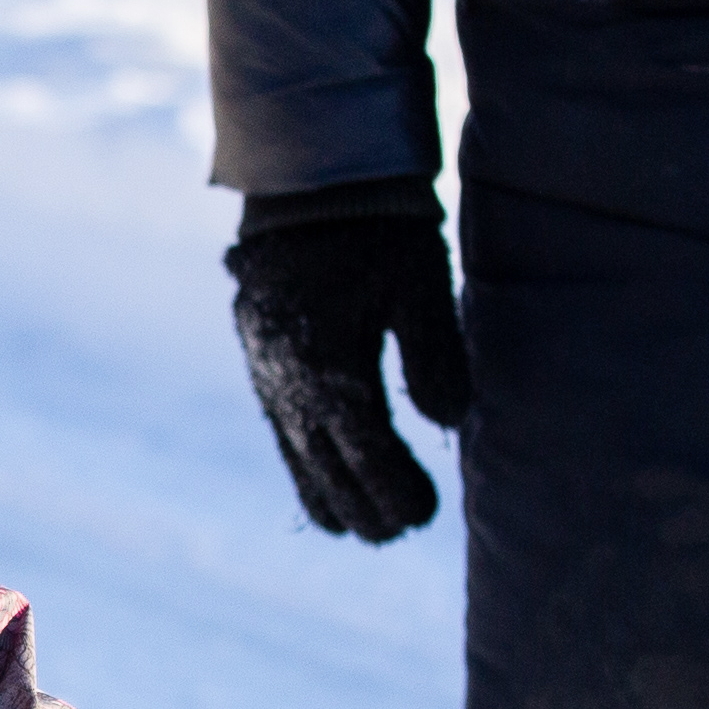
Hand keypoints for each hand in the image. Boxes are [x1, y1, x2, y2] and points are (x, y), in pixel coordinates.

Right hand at [227, 201, 470, 541]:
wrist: (308, 180)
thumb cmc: (377, 228)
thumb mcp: (420, 283)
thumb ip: (436, 356)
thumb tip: (448, 424)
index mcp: (331, 368)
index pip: (366, 456)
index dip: (396, 493)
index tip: (427, 515)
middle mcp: (289, 382)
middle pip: (326, 471)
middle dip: (365, 508)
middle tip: (403, 528)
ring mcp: (267, 374)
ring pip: (296, 458)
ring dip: (331, 494)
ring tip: (362, 524)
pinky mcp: (260, 361)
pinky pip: (281, 430)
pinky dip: (305, 463)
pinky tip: (324, 475)